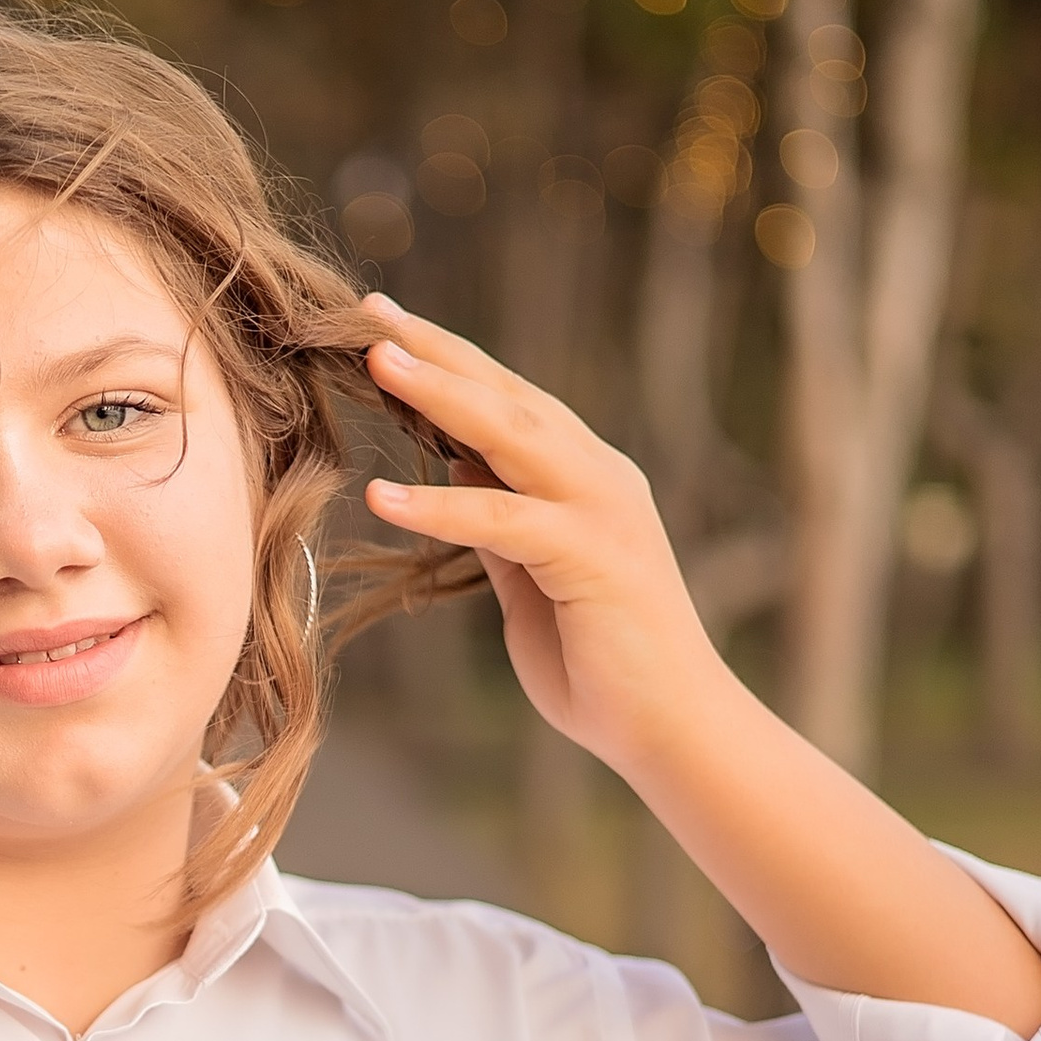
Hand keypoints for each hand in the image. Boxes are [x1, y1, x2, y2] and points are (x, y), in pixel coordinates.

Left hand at [358, 301, 725, 787]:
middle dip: (436, 350)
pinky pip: (503, 519)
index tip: (382, 327)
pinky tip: (381, 496)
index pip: (507, 402)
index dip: (447, 361)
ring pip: (511, 433)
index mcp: (586, 477)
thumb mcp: (531, 585)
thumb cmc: (602, 666)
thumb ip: (501, 527)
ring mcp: (601, 510)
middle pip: (506, 394)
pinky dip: (442, 504)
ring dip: (440, 394)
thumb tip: (455, 473)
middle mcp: (598, 476)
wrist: (673, 728)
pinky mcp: (592, 555)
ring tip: (376, 362)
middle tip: (368, 312)